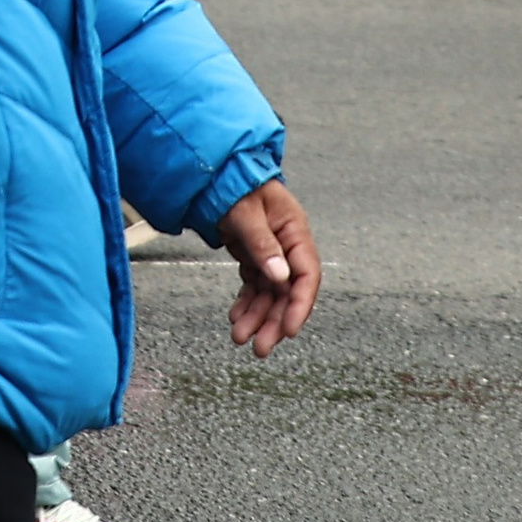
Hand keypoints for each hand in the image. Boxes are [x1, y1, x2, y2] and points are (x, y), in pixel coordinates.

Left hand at [219, 177, 319, 359]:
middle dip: (274, 321)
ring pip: (270, 293)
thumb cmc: (234, 184)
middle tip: (260, 348)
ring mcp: (271, 252)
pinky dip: (247, 303)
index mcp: (294, 230)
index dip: (299, 304)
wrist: (214, 172)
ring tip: (240, 337)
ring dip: (257, 317)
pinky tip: (236, 316)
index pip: (307, 274)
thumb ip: (262, 243)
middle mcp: (286, 245)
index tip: (289, 329)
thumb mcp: (245, 212)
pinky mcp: (255, 256)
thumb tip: (281, 276)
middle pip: (287, 291)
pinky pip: (255, 285)